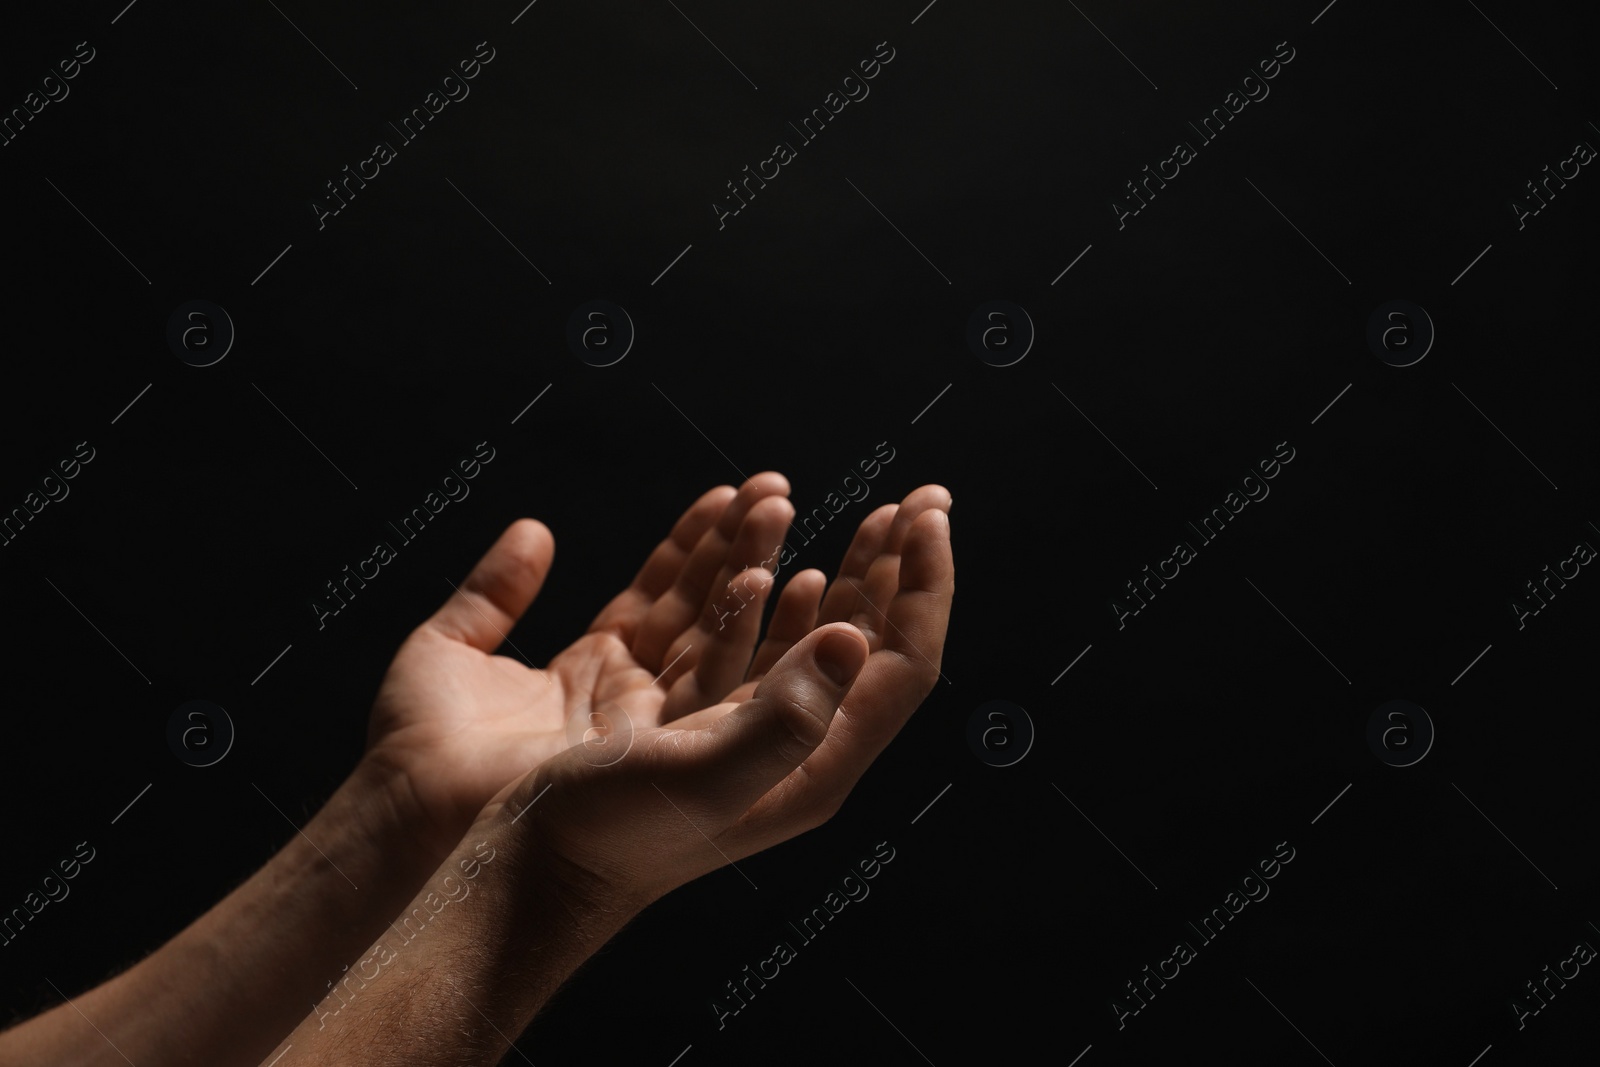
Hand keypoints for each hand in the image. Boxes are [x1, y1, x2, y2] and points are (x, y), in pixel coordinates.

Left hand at [362, 473, 797, 860]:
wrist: (408, 813)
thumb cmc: (416, 748)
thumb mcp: (449, 646)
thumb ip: (495, 591)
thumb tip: (533, 531)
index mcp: (590, 669)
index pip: (657, 592)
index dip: (692, 541)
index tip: (729, 493)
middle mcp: (628, 696)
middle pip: (697, 607)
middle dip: (738, 545)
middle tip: (773, 488)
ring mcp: (644, 723)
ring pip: (714, 635)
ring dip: (748, 568)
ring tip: (777, 509)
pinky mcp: (649, 749)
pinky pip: (707, 682)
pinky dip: (735, 628)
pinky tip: (759, 576)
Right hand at [493, 491, 952, 911]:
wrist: (522, 875)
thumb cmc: (610, 840)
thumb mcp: (704, 778)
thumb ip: (784, 716)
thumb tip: (852, 638)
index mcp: (812, 764)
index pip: (900, 665)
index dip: (924, 587)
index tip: (928, 513)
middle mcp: (780, 743)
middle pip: (861, 640)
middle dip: (890, 564)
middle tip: (918, 498)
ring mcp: (726, 724)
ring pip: (795, 626)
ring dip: (818, 559)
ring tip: (829, 503)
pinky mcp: (672, 708)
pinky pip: (724, 627)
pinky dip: (741, 577)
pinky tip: (750, 546)